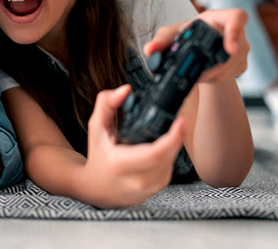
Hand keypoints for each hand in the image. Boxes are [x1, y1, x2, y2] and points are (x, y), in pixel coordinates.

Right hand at [80, 85, 185, 208]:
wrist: (98, 188)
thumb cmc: (98, 155)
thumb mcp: (96, 127)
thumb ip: (106, 103)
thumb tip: (126, 89)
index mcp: (120, 164)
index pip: (155, 154)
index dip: (173, 138)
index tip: (181, 121)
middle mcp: (136, 181)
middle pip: (168, 156)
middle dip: (176, 137)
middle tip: (180, 120)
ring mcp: (149, 187)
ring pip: (171, 161)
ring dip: (172, 145)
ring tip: (167, 132)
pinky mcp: (158, 188)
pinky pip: (170, 166)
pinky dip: (169, 153)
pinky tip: (162, 146)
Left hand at [143, 8, 248, 84]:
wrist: (202, 50)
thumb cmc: (191, 34)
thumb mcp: (175, 34)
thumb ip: (161, 39)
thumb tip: (150, 50)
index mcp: (220, 18)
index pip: (238, 18)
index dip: (236, 32)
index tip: (230, 48)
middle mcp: (235, 32)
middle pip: (233, 50)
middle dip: (214, 65)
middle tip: (199, 73)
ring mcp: (241, 49)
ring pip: (231, 66)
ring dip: (212, 74)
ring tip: (197, 75)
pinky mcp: (242, 64)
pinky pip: (231, 74)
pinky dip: (216, 78)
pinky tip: (204, 77)